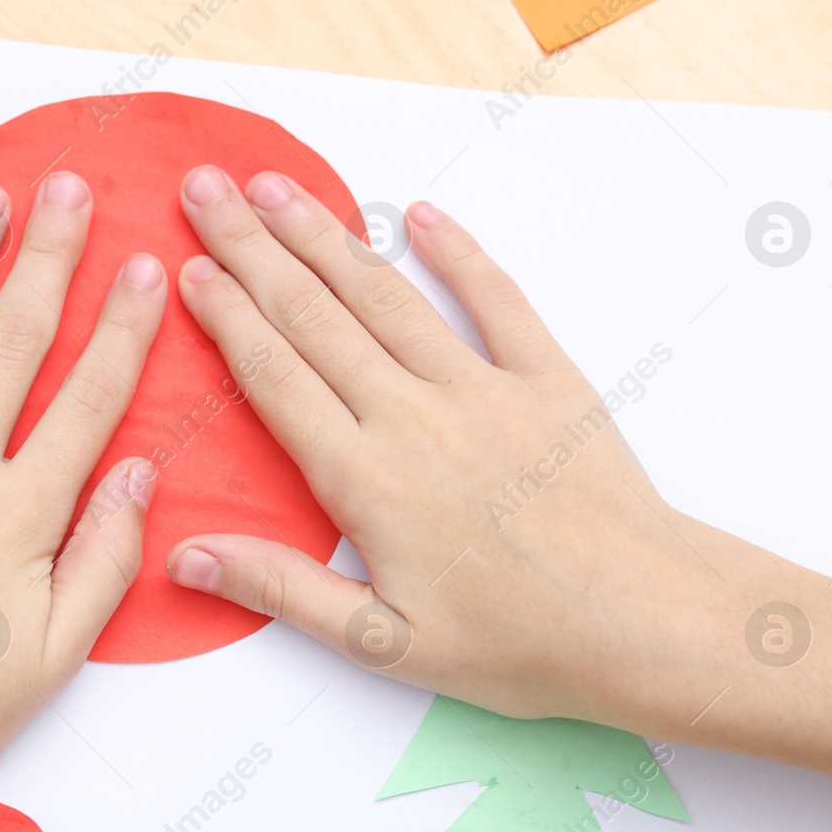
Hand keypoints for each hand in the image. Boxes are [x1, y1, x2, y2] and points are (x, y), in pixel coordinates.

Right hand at [162, 164, 700, 724]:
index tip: (189, 268)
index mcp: (365, 479)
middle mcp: (413, 416)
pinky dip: (457, 252)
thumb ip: (281, 589)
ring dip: (325, 235)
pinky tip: (419, 212)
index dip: (227, 316)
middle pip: (314, 316)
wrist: (644, 620)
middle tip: (207, 188)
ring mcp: (482, 389)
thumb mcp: (383, 643)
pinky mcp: (547, 379)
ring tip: (277, 188)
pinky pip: (495, 299)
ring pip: (385, 297)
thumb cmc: (518, 644)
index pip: (275, 376)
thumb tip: (188, 556)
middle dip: (252, 247)